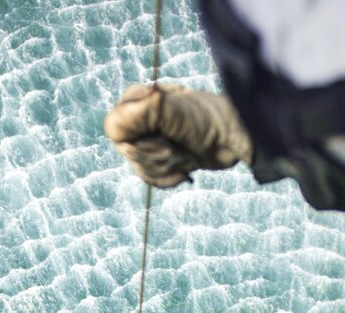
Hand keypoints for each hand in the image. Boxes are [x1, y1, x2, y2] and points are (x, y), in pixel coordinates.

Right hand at [104, 84, 252, 187]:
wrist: (231, 139)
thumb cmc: (204, 119)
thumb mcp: (168, 109)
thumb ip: (136, 113)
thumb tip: (113, 125)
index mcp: (136, 101)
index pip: (115, 129)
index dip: (140, 142)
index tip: (165, 139)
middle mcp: (139, 119)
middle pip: (129, 152)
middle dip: (157, 156)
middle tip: (179, 147)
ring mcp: (150, 140)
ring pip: (139, 168)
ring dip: (167, 167)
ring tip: (187, 155)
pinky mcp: (162, 159)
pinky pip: (151, 179)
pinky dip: (169, 178)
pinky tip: (186, 170)